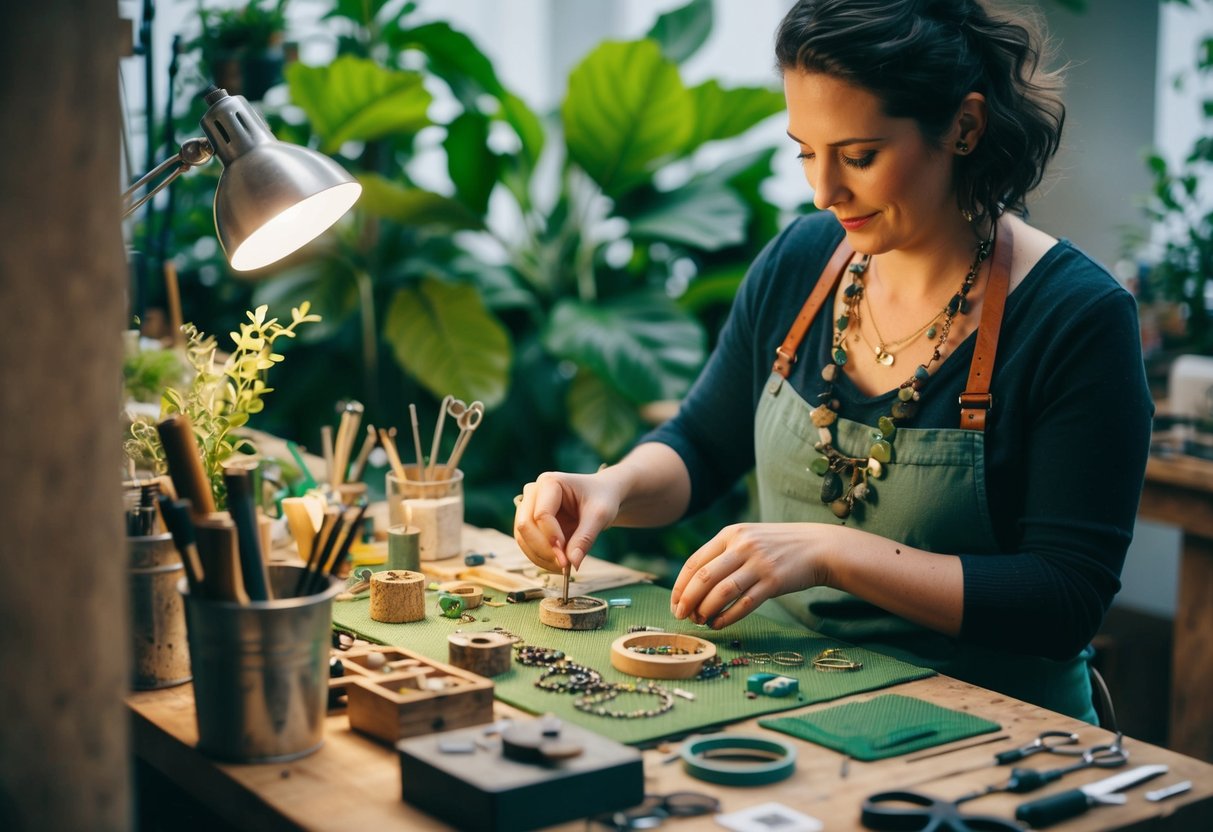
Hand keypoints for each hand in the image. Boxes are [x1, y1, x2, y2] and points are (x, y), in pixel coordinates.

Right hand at [513, 471, 621, 571]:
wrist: (602, 495)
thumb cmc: (602, 498)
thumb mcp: (600, 515)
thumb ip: (585, 538)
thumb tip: (572, 563)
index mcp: (550, 482)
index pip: (542, 514)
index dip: (552, 538)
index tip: (567, 558)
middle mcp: (533, 492)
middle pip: (525, 525)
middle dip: (543, 549)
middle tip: (564, 565)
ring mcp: (528, 507)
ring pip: (521, 537)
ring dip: (539, 557)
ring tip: (563, 567)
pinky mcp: (530, 522)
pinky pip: (526, 543)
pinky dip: (539, 557)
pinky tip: (557, 564)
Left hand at [670, 523, 828, 628]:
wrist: (818, 547)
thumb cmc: (777, 546)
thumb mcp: (747, 539)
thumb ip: (723, 554)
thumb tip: (693, 585)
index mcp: (730, 534)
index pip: (694, 562)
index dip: (680, 586)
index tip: (674, 603)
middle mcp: (742, 546)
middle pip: (704, 577)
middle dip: (687, 600)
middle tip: (681, 616)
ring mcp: (758, 563)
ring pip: (722, 591)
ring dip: (706, 610)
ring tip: (700, 621)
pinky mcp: (774, 581)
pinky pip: (744, 603)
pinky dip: (727, 617)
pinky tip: (718, 624)